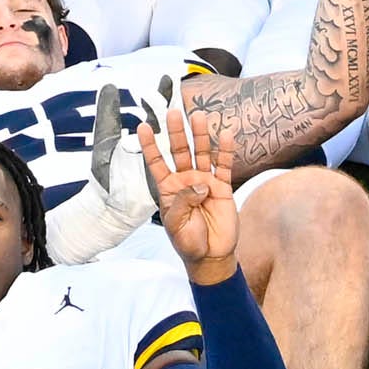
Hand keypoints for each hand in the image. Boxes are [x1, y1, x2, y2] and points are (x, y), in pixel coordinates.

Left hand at [143, 88, 241, 277]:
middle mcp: (186, 181)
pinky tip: (227, 134)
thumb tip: (200, 183)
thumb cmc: (188, 241)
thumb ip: (183, 202)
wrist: (211, 255)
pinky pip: (224, 165)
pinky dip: (226, 151)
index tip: (142, 126)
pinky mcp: (223, 187)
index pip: (157, 162)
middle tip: (173, 112)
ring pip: (202, 153)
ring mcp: (205, 182)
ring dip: (200, 136)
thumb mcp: (177, 225)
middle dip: (177, 132)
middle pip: (180, 151)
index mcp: (169, 189)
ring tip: (199, 117)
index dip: (150, 145)